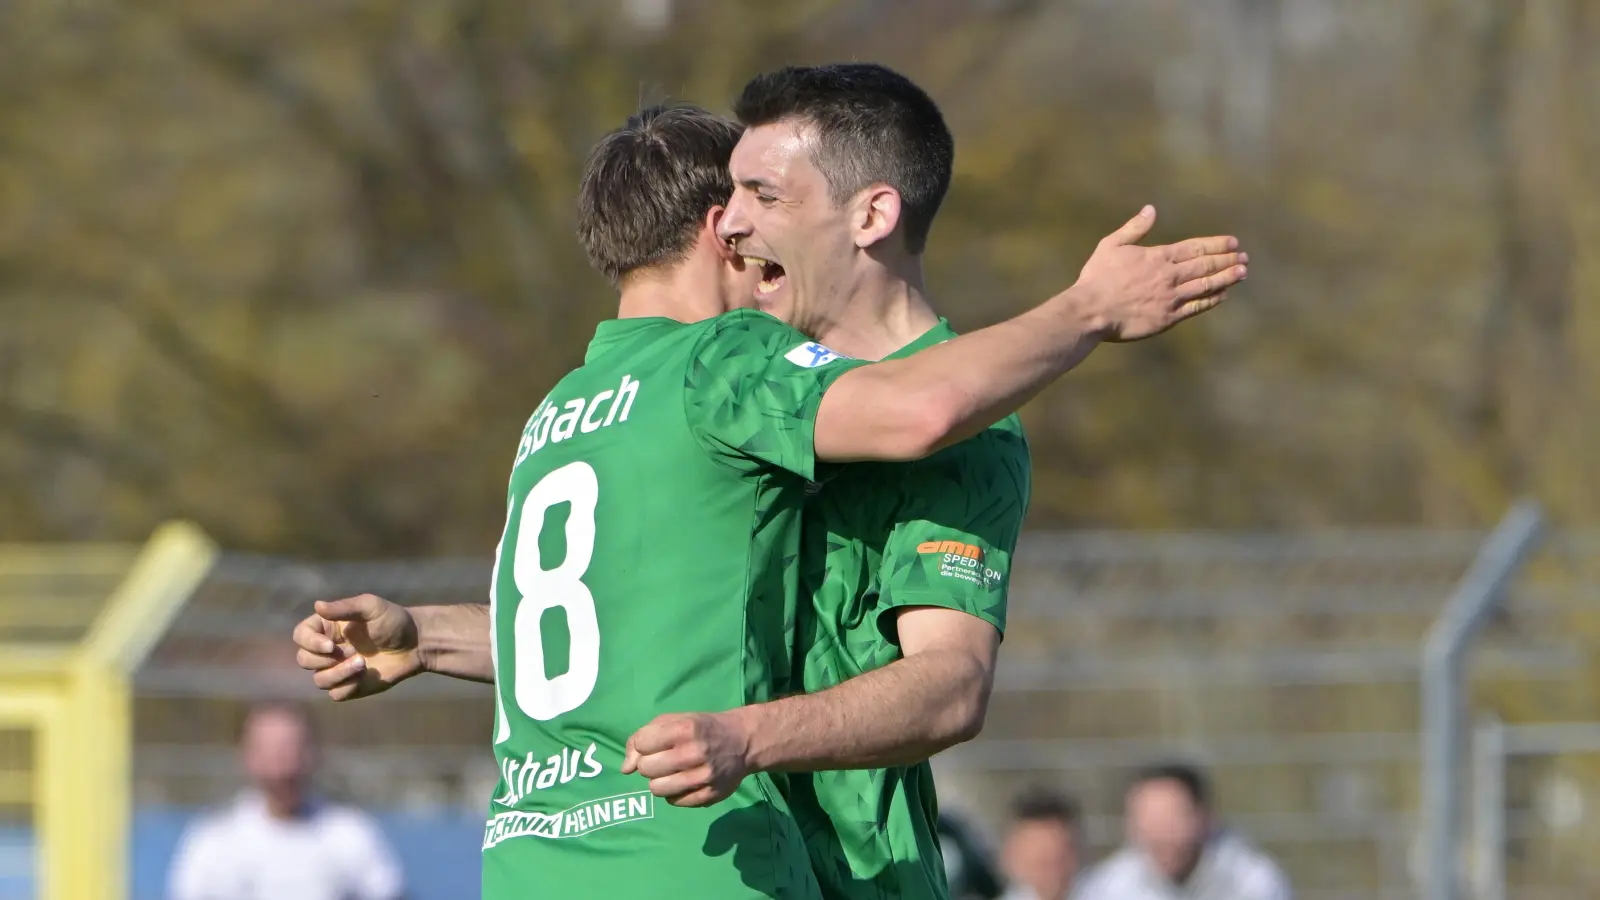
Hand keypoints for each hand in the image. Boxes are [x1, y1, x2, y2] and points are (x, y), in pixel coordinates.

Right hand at [292, 593, 422, 700]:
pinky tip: (366, 675)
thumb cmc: (394, 620)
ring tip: (362, 663)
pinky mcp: (351, 686)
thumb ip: (344, 607)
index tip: (331, 645)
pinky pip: (336, 694)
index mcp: (328, 627)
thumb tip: (317, 605)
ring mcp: (338, 669)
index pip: (301, 635)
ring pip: (319, 680)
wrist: (417, 643)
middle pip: (304, 660)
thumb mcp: (371, 607)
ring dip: (337, 674)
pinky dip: (347, 687)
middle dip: (323, 660)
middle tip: (352, 652)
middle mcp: (328, 649)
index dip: (309, 643)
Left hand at [621, 711, 753, 807]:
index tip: (655, 743)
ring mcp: (704, 776)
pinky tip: (684, 782)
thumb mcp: (674, 720)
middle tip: (662, 760)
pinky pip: (674, 802)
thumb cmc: (701, 728)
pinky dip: (674, 793)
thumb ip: (643, 736)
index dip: (644, 744)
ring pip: (657, 789)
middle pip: (646, 769)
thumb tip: (625, 768)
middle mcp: (695, 752)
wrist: (742, 741)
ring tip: (671, 773)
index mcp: (685, 729)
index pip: (642, 744)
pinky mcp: (710, 795)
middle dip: (649, 764)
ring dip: (659, 781)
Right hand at [1072, 205, 1246, 341]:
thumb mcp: (1111, 245)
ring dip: (1227, 278)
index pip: (1195, 248)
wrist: (1091, 311)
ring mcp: (1171, 298)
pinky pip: (1196, 307)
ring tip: (1243, 272)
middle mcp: (1169, 276)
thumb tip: (1151, 210)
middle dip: (1228, 260)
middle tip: (1244, 257)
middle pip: (1206, 266)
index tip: (1233, 242)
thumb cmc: (1097, 278)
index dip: (1216, 244)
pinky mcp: (1168, 318)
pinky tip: (1223, 295)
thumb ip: (1134, 228)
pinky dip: (1212, 300)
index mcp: (1158, 257)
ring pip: (1207, 285)